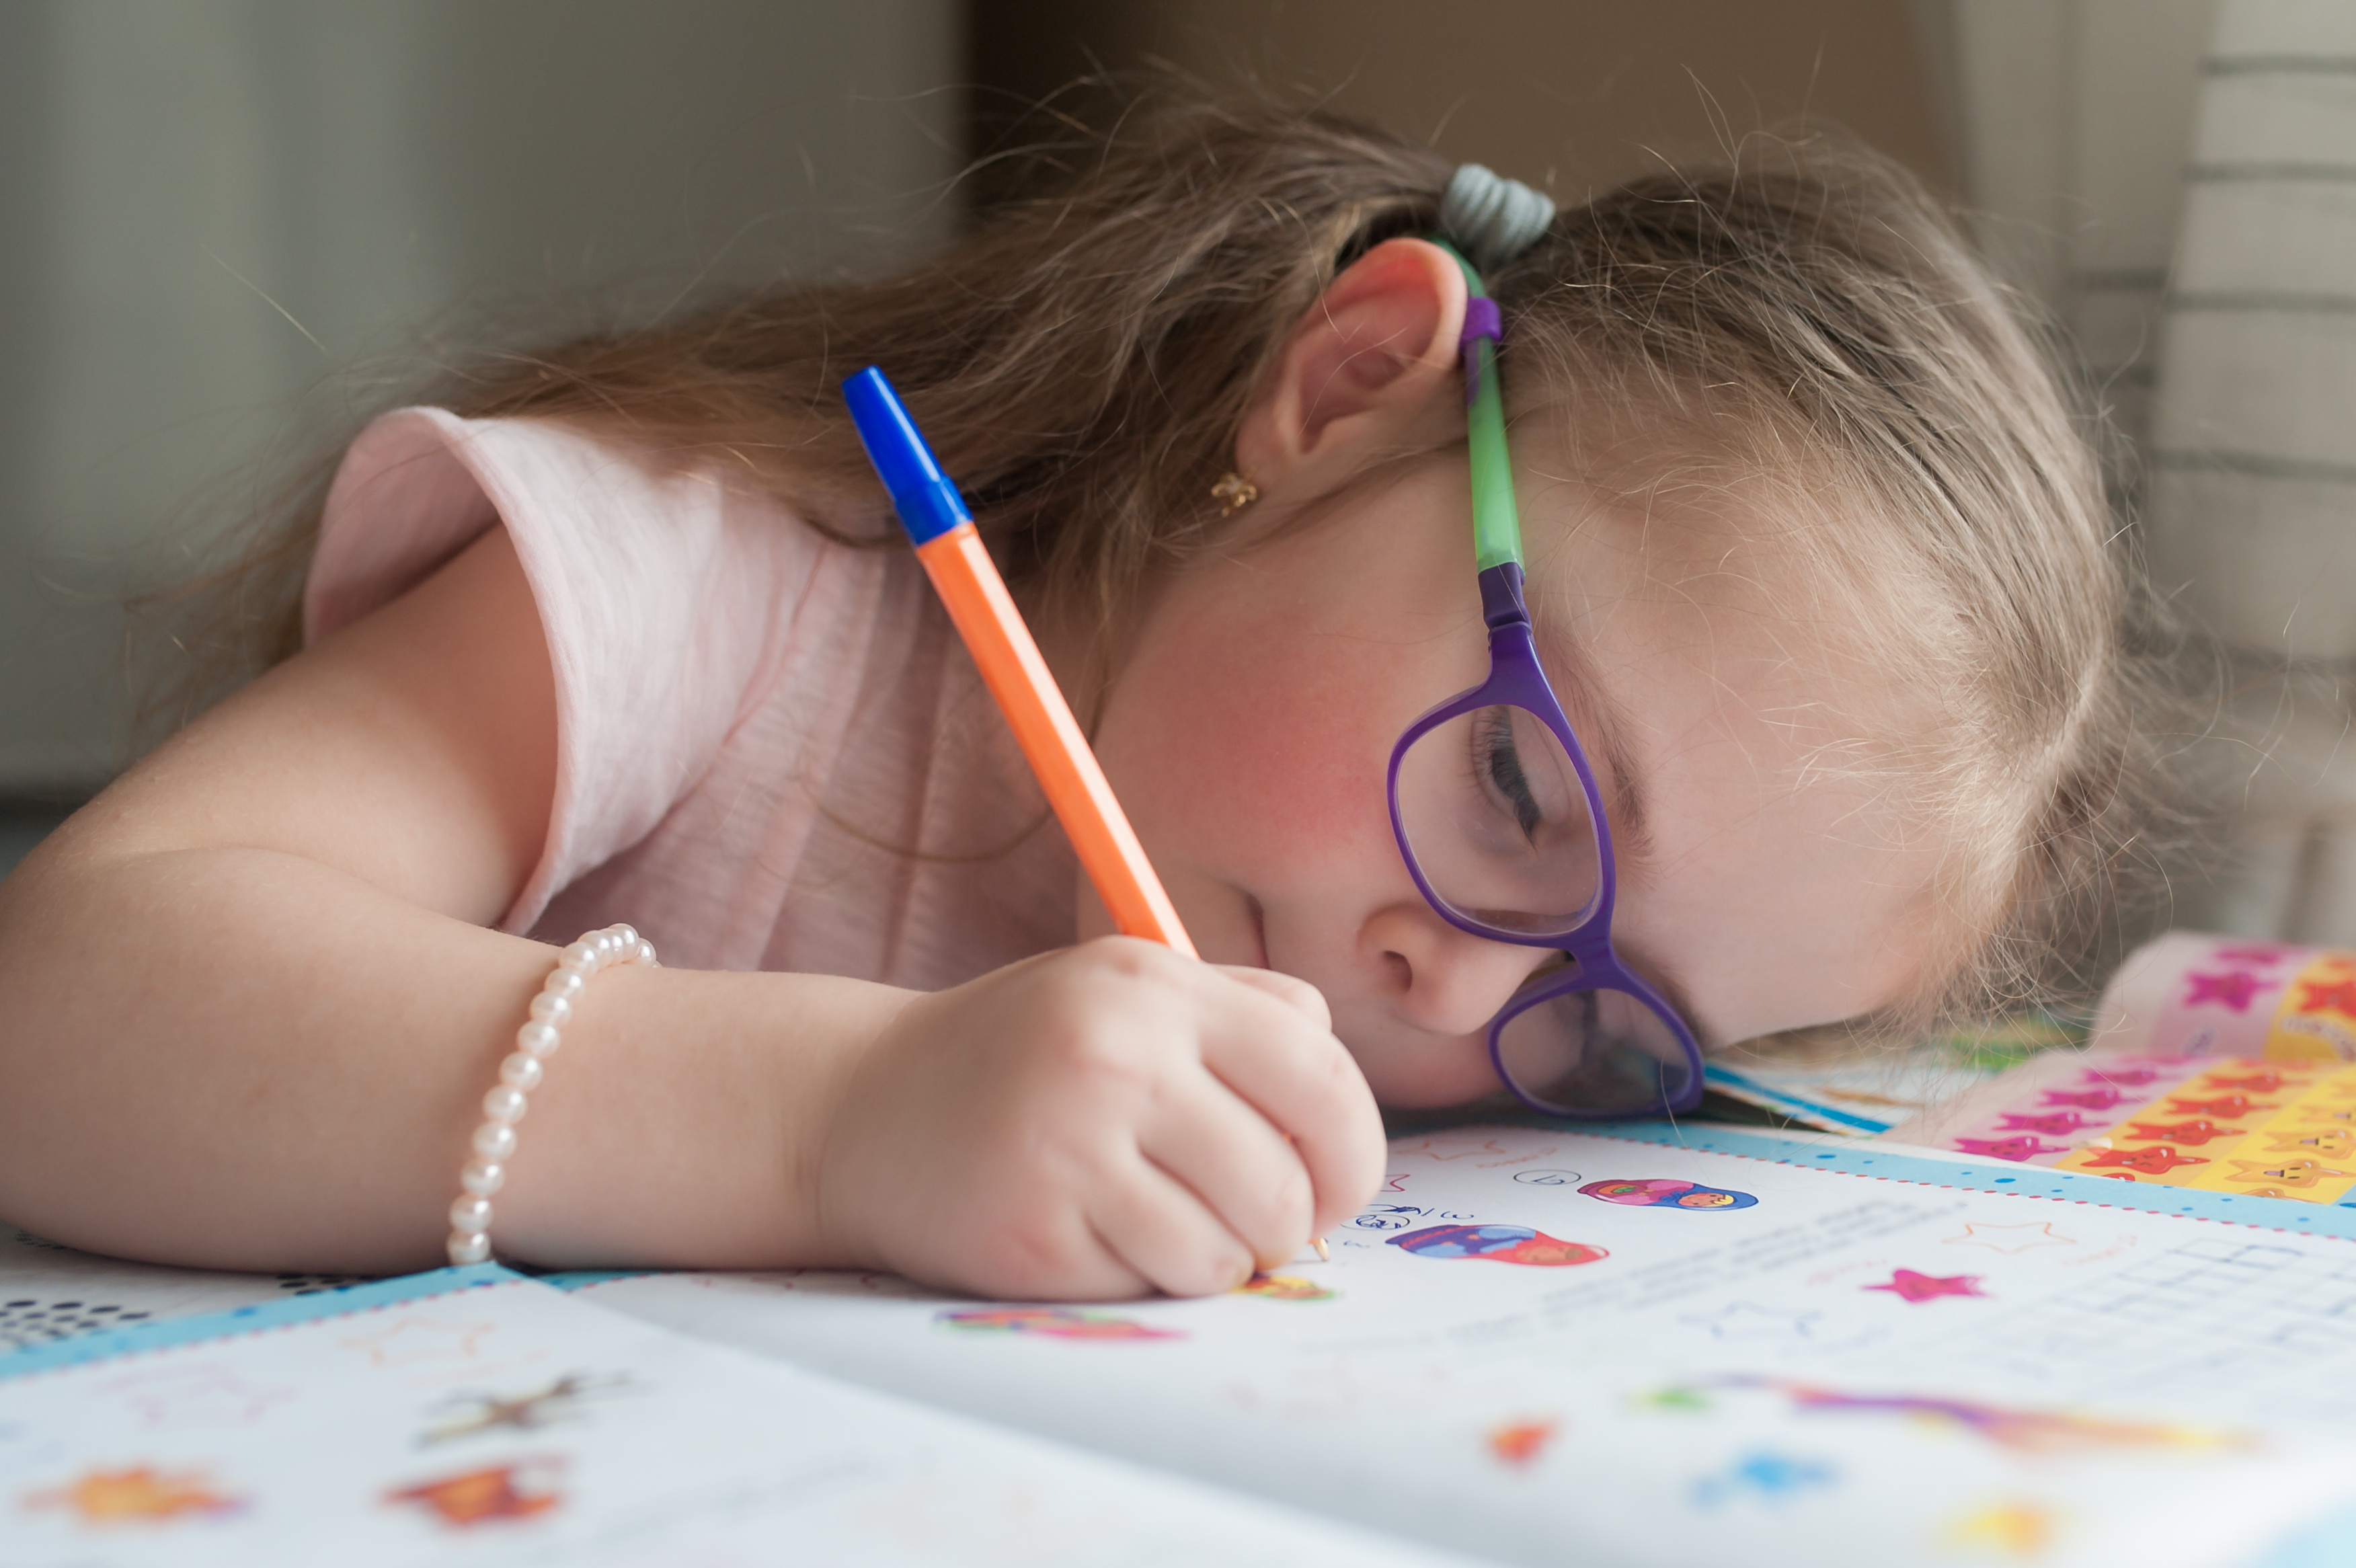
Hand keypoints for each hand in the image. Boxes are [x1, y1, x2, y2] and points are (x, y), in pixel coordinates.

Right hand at [815, 937, 1384, 1299]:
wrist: (861, 1105)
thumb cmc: (1024, 1054)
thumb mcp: (1129, 992)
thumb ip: (1249, 1015)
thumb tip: (1341, 1100)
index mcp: (1155, 986)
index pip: (1321, 1078)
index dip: (1354, 1152)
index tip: (1336, 1186)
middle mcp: (1115, 1055)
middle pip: (1284, 1185)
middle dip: (1286, 1225)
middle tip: (1250, 1222)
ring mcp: (1069, 1145)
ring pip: (1225, 1252)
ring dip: (1212, 1258)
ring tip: (1158, 1220)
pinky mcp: (1032, 1231)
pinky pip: (1151, 1286)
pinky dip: (1142, 1277)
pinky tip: (1091, 1233)